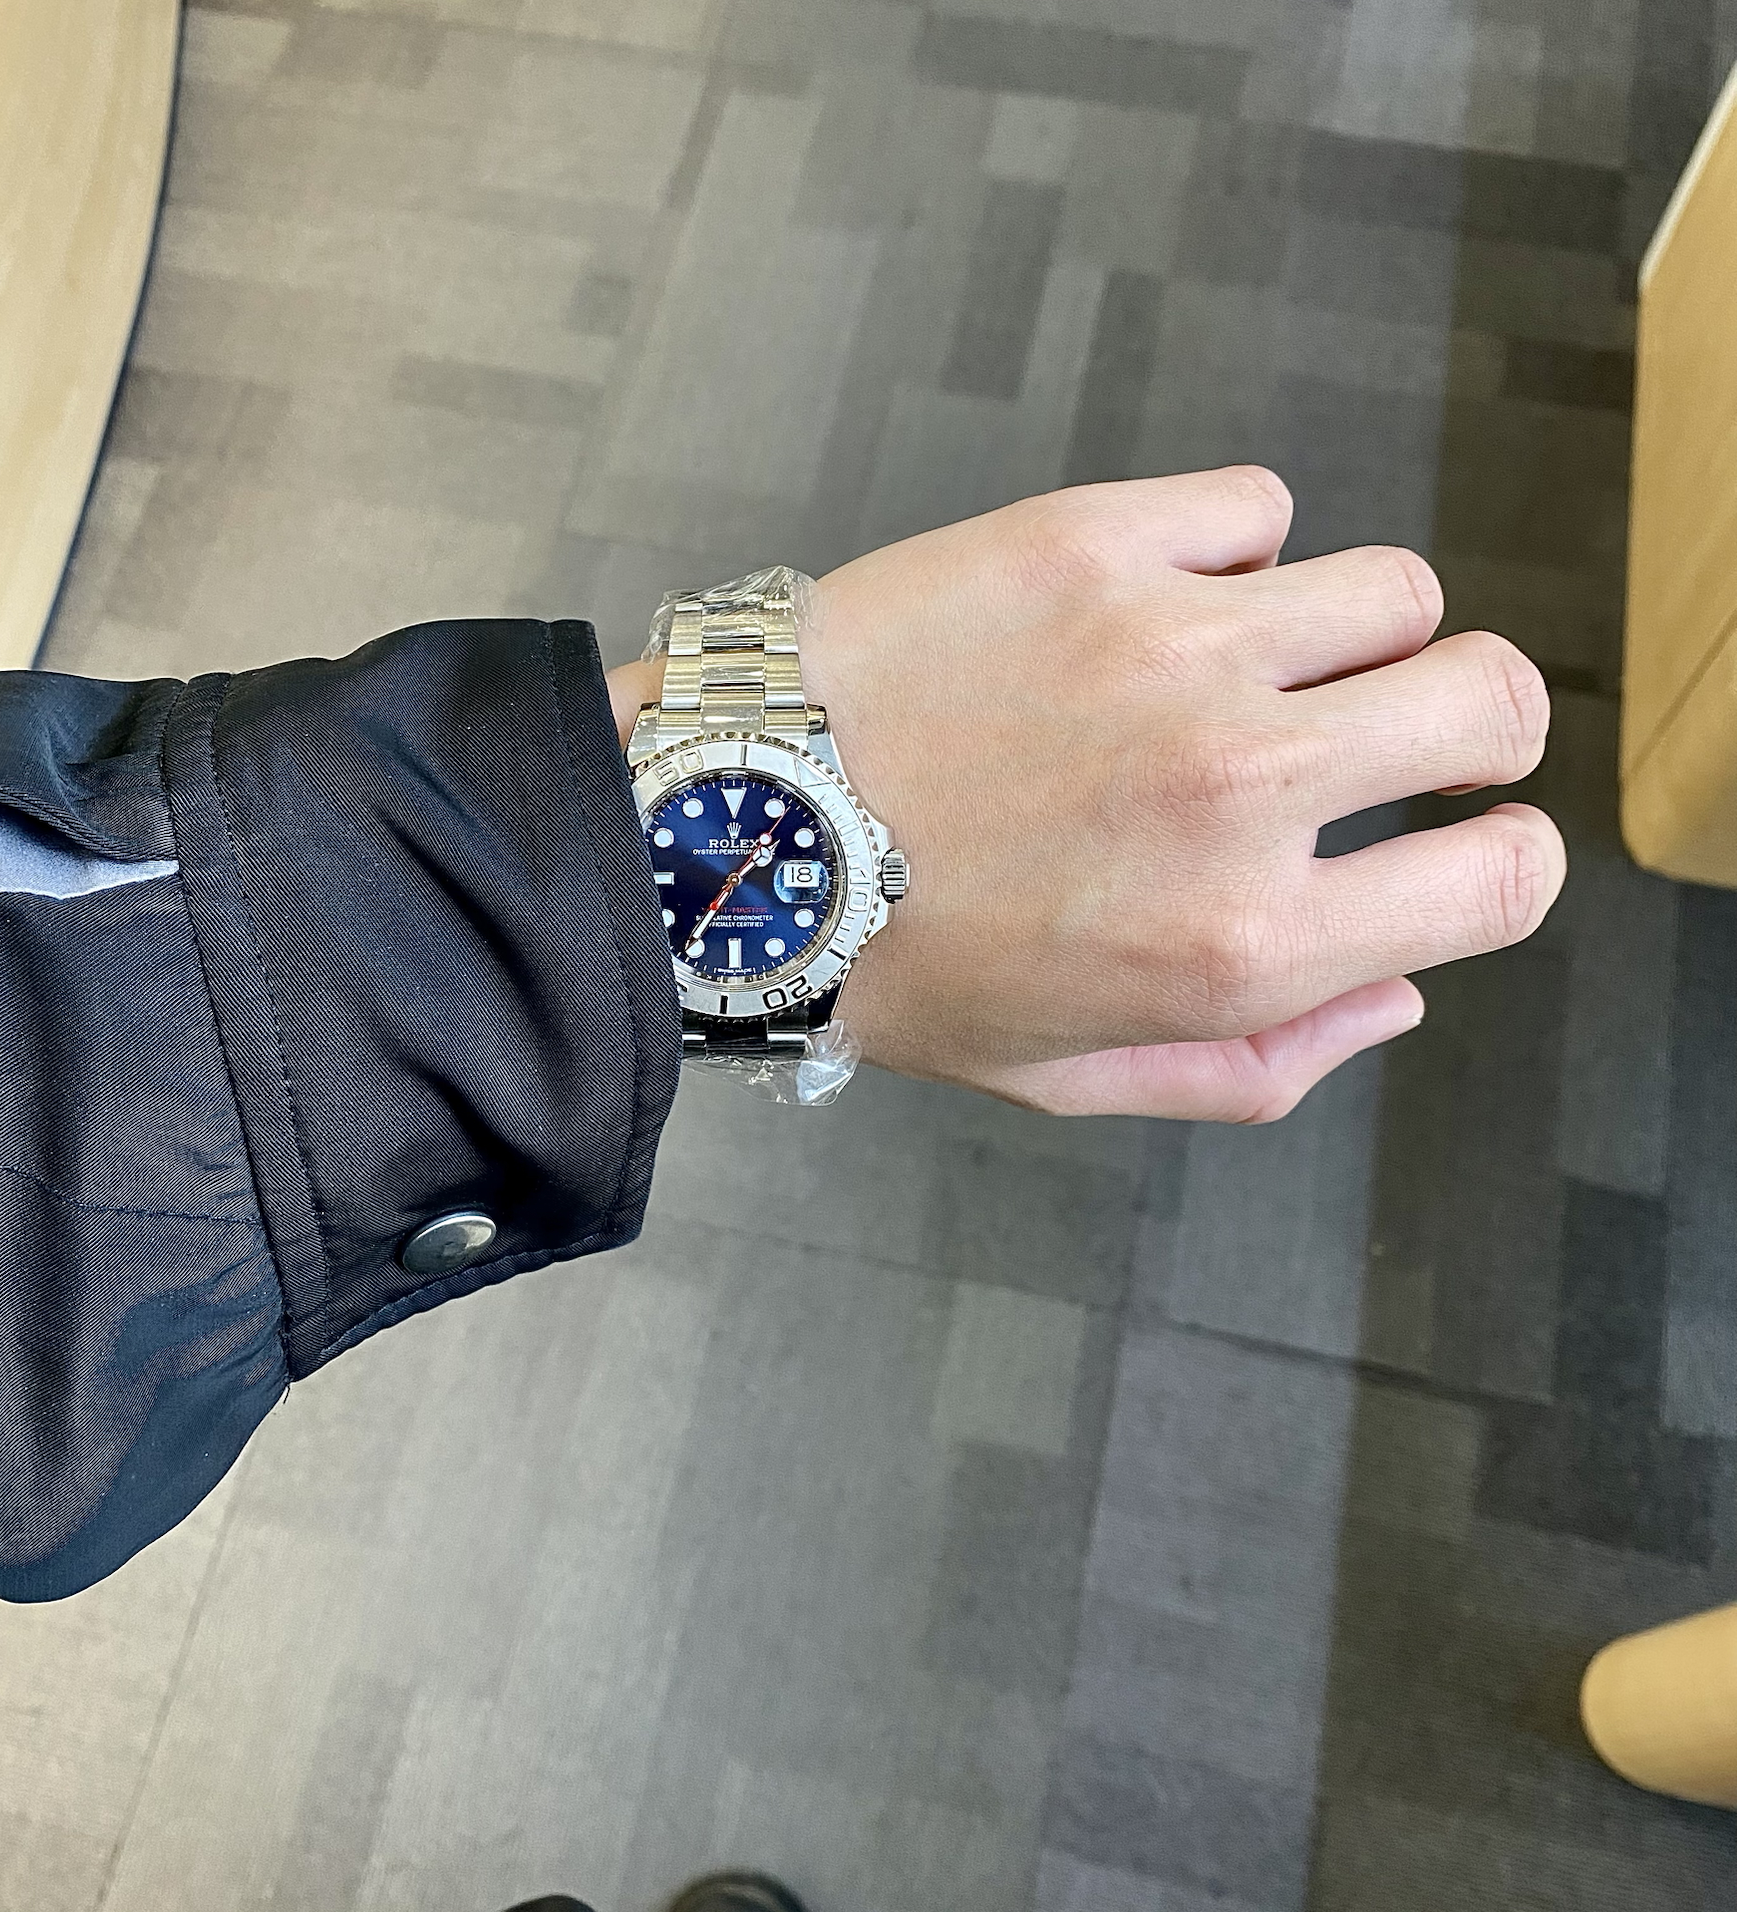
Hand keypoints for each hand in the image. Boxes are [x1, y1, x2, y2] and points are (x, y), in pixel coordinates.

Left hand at [607, 468, 1564, 1120]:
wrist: (729, 837)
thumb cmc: (899, 972)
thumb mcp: (1076, 1079)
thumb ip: (1262, 1061)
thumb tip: (1398, 994)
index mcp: (1249, 940)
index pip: (1510, 876)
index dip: (1500, 858)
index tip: (1454, 843)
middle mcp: (1244, 783)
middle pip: (1495, 700)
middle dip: (1470, 729)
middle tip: (1383, 740)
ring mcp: (1178, 644)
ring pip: (1392, 591)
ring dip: (1347, 634)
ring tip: (1240, 668)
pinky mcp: (1096, 540)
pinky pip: (1256, 505)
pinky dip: (1228, 550)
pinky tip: (1149, 603)